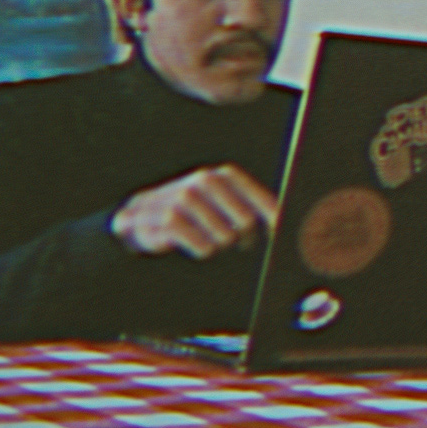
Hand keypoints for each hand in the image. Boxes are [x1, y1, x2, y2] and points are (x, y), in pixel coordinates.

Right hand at [111, 164, 278, 259]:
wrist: (143, 213)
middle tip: (240, 243)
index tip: (281, 238)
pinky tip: (193, 243)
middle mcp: (207, 182)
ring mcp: (187, 199)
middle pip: (246, 222)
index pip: (263, 201)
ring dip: (220, 245)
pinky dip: (203, 251)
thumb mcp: (221, 199)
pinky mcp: (171, 220)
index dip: (275, 222)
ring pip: (225, 238)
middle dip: (245, 238)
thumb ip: (251, 207)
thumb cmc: (194, 209)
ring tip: (209, 238)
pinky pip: (204, 248)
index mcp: (226, 176)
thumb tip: (283, 225)